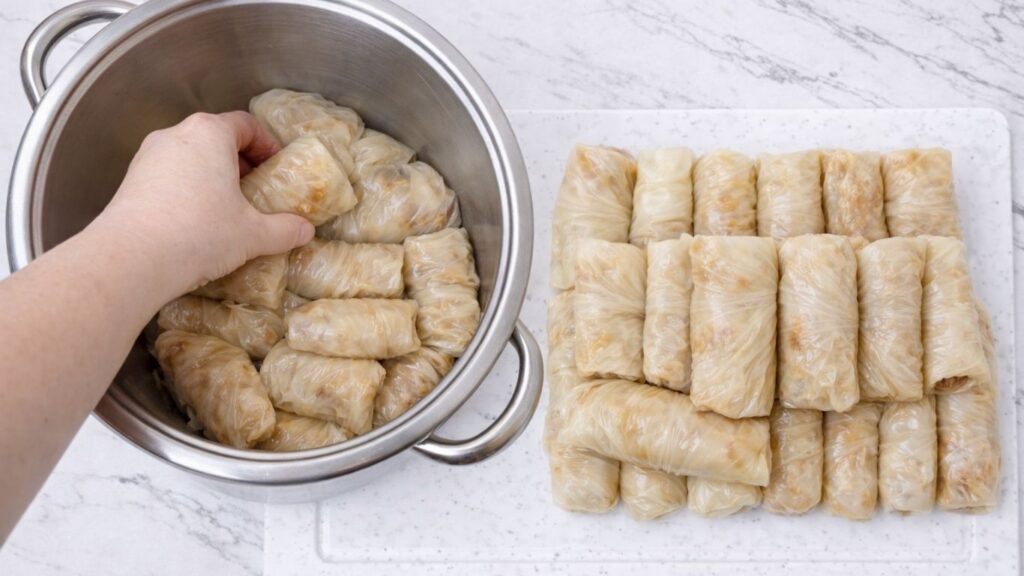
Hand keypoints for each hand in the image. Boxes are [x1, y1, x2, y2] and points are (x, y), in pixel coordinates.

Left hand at [93, 111, 314, 293]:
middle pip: (216, 138)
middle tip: (257, 190)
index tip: (276, 167)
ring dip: (212, 176)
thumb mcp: (253, 234)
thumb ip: (284, 229)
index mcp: (210, 134)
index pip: (245, 124)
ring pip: (190, 157)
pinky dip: (187, 190)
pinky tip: (196, 222)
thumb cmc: (199, 233)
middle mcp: (176, 135)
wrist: (132, 259)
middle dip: (239, 162)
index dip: (266, 145)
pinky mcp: (131, 181)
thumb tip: (305, 231)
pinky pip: (169, 176)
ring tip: (227, 208)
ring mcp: (148, 157)